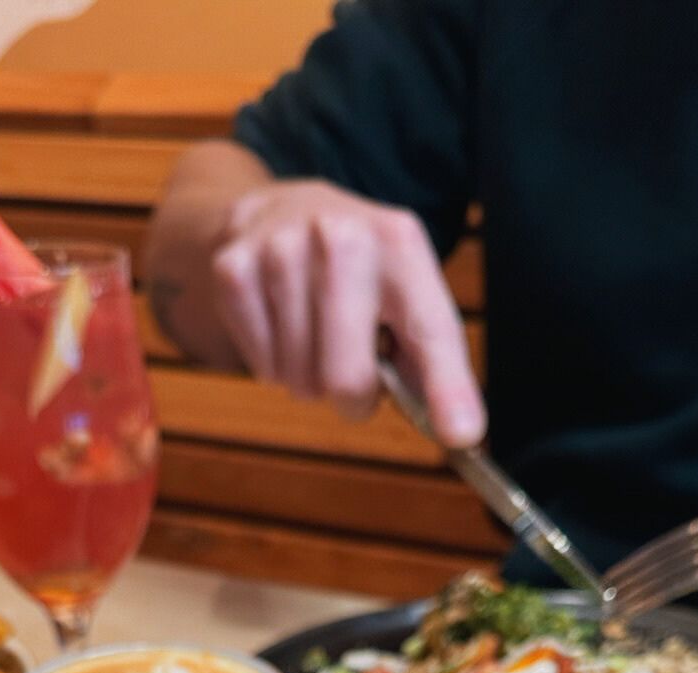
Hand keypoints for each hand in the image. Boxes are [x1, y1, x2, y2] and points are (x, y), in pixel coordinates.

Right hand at [210, 179, 483, 445]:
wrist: (278, 213)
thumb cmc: (356, 273)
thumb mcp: (405, 293)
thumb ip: (429, 360)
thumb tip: (458, 432)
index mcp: (400, 243)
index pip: (429, 330)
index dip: (448, 388)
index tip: (463, 434)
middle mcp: (342, 237)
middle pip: (347, 379)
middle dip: (352, 398)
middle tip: (352, 369)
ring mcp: (281, 249)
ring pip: (298, 380)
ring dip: (308, 377)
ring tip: (314, 333)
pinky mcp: (234, 269)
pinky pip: (260, 368)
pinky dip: (273, 363)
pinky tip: (282, 324)